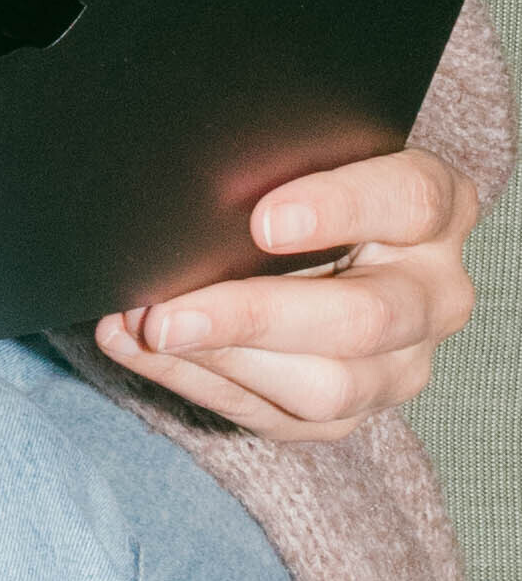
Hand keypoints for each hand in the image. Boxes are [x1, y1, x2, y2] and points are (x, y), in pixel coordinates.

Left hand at [97, 150, 478, 445]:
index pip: (410, 201)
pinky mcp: (354, 415)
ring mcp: (402, 365)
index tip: (262, 221)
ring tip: (143, 331)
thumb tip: (185, 202)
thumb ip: (274, 169)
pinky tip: (143, 353)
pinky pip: (277, 417)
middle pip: (364, 318)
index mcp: (438, 210)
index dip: (339, 208)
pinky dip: (198, 382)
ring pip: (327, 387)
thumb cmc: (307, 189)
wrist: (327, 250)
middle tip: (165, 314)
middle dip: (251, 318)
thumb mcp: (308, 163)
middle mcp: (435, 294)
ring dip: (220, 361)